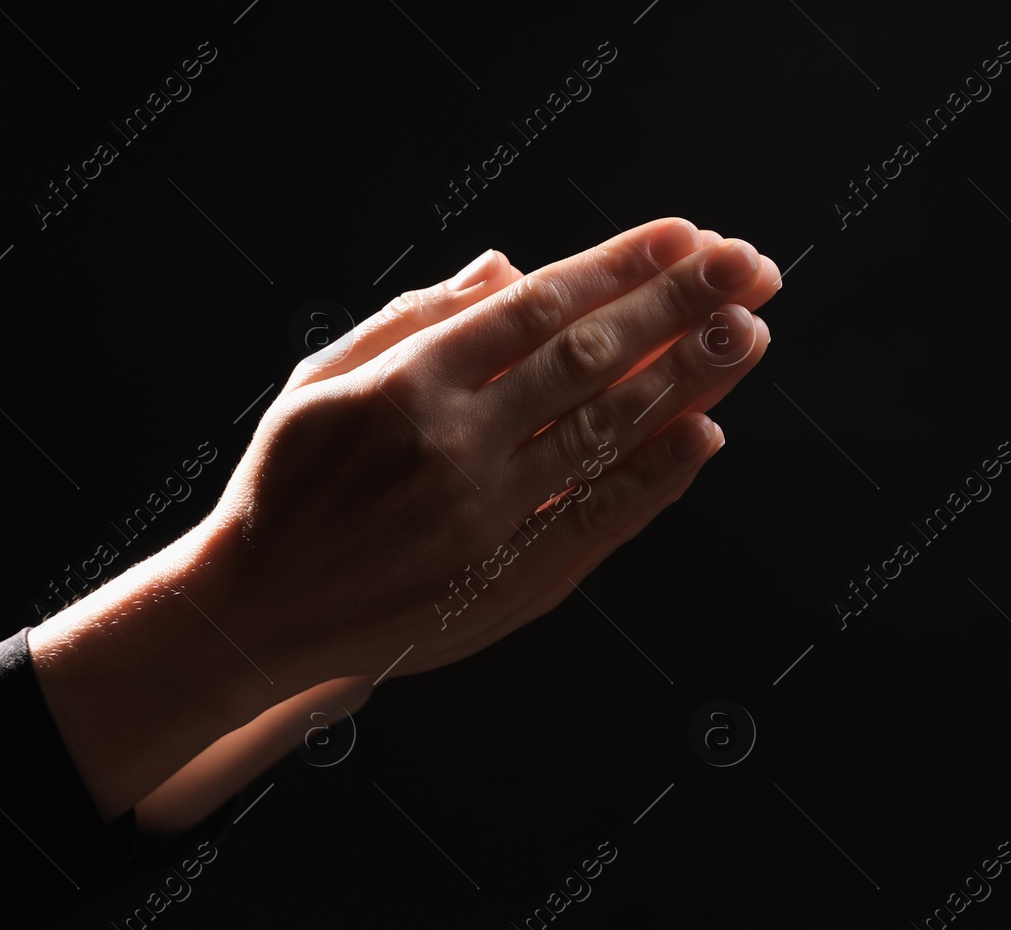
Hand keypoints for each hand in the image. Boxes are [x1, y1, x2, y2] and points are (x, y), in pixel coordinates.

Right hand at [30, 218, 778, 821]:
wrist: (261, 613)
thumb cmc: (288, 484)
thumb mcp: (322, 379)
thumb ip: (412, 318)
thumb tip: (505, 264)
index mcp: (406, 384)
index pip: (537, 307)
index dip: (619, 267)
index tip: (685, 235)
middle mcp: (455, 444)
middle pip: (590, 358)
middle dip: (677, 306)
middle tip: (748, 264)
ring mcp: (490, 516)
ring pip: (608, 432)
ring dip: (687, 380)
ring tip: (748, 331)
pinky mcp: (509, 579)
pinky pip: (599, 520)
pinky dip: (656, 478)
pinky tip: (706, 434)